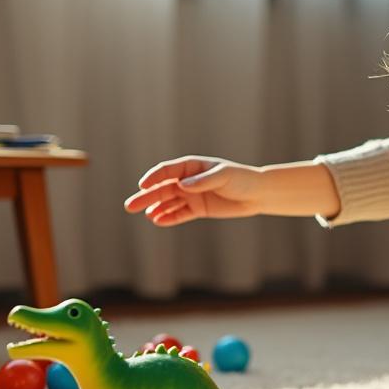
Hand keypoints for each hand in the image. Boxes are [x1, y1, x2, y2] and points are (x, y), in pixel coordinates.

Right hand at [123, 156, 263, 225]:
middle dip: (146, 196)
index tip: (143, 185)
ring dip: (154, 208)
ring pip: (168, 202)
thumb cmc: (241, 179)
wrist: (257, 194)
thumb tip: (183, 185)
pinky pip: (179, 214)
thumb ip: (203, 181)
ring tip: (143, 215)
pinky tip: (157, 221)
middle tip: (130, 206)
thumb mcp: (224, 176)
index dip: (154, 177)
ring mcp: (192, 195)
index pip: (167, 170)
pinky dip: (168, 218)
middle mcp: (188, 180)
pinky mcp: (198, 209)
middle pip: (162, 188)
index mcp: (192, 166)